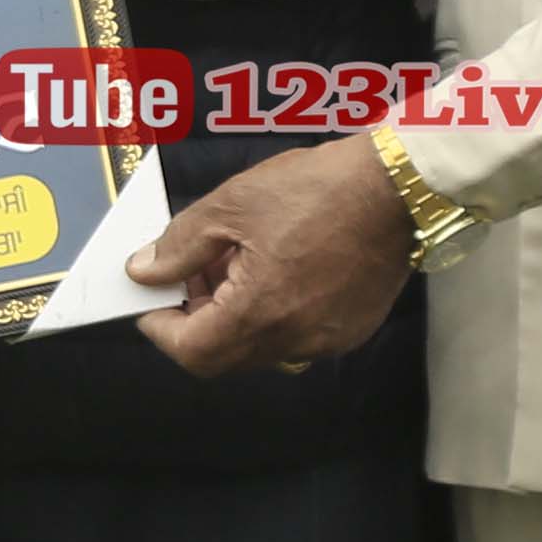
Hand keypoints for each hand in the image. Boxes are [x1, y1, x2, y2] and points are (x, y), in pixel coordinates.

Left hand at [127, 135, 416, 377]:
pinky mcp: (352, 329)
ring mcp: (328, 340)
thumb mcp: (232, 205)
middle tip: (191, 272)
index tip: (150, 299)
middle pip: (225, 355)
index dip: (161, 329)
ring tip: (234, 262)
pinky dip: (272, 314)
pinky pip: (296, 336)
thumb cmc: (313, 189)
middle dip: (196, 319)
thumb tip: (143, 272)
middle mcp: (295, 341)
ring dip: (234, 317)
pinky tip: (276, 269)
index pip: (192, 353)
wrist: (397, 185)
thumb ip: (180, 246)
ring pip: (261, 347)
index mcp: (260, 314)